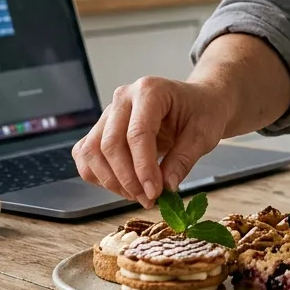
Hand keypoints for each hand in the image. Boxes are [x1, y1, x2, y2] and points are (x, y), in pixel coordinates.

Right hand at [72, 76, 232, 206]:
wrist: (198, 103)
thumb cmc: (202, 112)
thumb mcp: (204, 134)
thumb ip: (184, 159)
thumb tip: (166, 187)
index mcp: (150, 90)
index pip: (137, 133)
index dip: (143, 168)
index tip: (154, 193)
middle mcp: (124, 97)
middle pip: (110, 144)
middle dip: (128, 179)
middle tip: (149, 199)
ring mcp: (109, 112)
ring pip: (92, 152)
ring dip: (112, 181)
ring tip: (138, 195)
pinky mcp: (102, 128)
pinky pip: (86, 155)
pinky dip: (99, 176)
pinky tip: (123, 186)